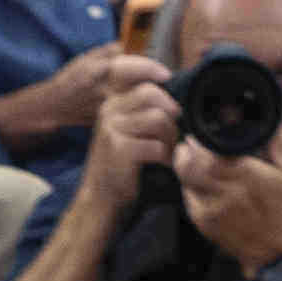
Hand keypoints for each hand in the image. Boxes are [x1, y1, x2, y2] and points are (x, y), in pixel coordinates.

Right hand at [79, 57, 177, 211]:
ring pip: (159, 119)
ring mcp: (112, 129)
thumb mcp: (129, 131)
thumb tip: (179, 96)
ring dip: (171, 138)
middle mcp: (109, 111)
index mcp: (113, 104)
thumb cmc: (123, 163)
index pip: (146, 83)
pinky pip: (157, 145)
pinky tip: (163, 164)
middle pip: (153, 95)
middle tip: (174, 135)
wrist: (101, 197)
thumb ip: (145, 111)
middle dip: (171, 115)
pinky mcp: (119, 149)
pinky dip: (167, 157)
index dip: (167, 89)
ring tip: (167, 152)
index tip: (179, 106)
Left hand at [175, 124, 281, 269]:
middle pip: (190, 167)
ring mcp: (212, 208)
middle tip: (187, 145)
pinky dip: (188, 186)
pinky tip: (196, 181)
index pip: (209, 156)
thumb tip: (279, 119)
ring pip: (185, 181)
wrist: (271, 247)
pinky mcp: (202, 221)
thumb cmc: (280, 208)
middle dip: (184, 153)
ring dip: (183, 168)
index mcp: (247, 176)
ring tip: (188, 159)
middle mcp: (227, 192)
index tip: (195, 137)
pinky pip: (188, 197)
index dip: (196, 145)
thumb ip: (279, 144)